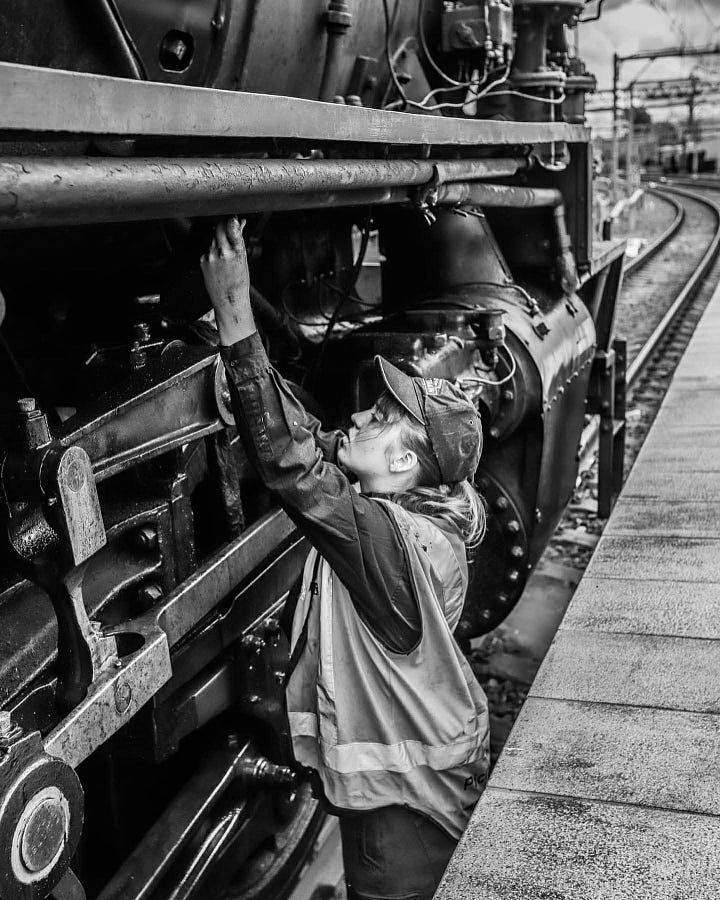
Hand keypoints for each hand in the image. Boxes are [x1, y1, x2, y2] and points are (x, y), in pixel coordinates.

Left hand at [200, 217, 255, 345]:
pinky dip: (212, 251)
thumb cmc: (239, 281)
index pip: (230, 225)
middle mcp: (222, 251)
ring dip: (217, 239)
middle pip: (218, 227)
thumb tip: (239, 223)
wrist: (229, 300)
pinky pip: (207, 249)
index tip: (233, 220)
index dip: (231, 220)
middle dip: (222, 226)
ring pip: (212, 238)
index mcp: (236, 250)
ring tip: (224, 253)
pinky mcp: (202, 260)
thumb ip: (239, 239)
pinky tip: (217, 262)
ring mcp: (210, 256)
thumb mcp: (243, 259)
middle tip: (227, 229)